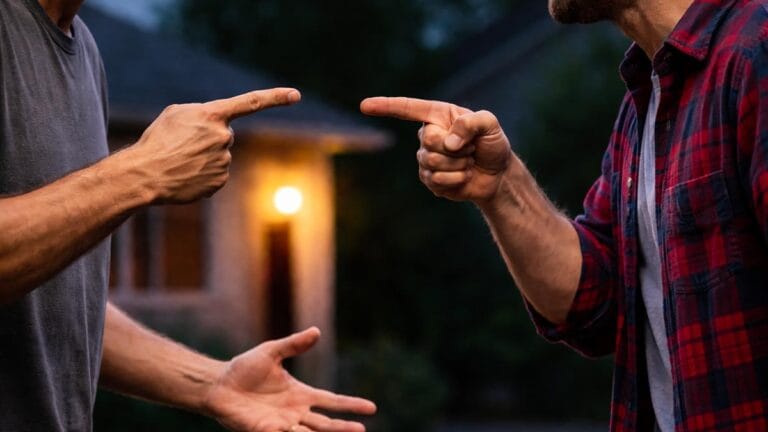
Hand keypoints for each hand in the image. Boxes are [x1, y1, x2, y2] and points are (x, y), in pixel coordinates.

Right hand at [128, 88, 300, 203]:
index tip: (296, 94)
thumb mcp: (176, 114)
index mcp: (213, 115)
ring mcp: (224, 161)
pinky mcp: (221, 181)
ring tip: (180, 161)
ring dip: (203, 158)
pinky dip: (203, 175)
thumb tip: (219, 127)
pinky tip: (186, 175)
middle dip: (207, 139)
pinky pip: (216, 174)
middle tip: (182, 146)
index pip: (251, 102)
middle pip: (224, 135)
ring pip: (220, 156)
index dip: (275, 97)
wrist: (145, 174)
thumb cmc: (157, 140)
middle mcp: (224, 137)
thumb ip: (203, 114)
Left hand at [204, 328, 375, 431]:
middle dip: (343, 428)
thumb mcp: (272, 352)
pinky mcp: (264, 431)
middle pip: (325, 423)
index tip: (372, 408)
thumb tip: (316, 331)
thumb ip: (294, 344)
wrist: (219, 384)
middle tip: (362, 431)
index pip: (331, 401)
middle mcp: (294, 412)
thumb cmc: (244, 368)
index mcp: (300, 394)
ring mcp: (281, 425)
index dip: (351, 405)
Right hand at [360, 97, 511, 204]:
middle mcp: (428, 135)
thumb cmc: (493, 145)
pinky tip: (463, 177)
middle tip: (470, 149)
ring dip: (458, 165)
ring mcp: (426, 158)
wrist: (497, 176)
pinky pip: (436, 180)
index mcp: (438, 115)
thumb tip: (449, 141)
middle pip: (428, 141)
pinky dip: (456, 180)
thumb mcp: (490, 125)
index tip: (364, 106)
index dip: (386, 106)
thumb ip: (473, 123)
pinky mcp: (429, 179)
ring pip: (432, 163)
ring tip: (468, 163)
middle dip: (455, 148)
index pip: (408, 108)